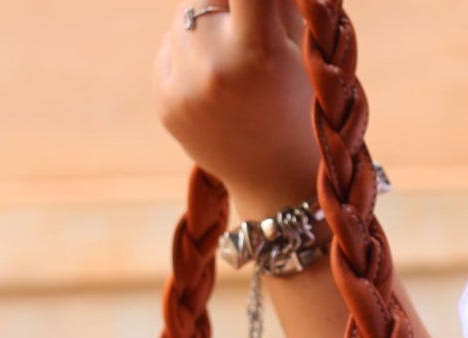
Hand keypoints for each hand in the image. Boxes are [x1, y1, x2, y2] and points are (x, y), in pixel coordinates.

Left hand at [155, 0, 319, 216]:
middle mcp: (212, 66)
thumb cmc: (303, 110)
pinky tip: (220, 91)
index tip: (253, 0)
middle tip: (251, 33)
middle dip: (229, 2)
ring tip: (238, 70)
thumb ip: (278, 0)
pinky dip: (193, 55)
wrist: (279, 188)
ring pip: (187, 16)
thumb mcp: (303, 51)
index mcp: (256, 53)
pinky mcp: (164, 98)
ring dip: (210, 24)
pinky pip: (172, 48)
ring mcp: (182, 84)